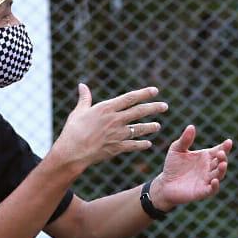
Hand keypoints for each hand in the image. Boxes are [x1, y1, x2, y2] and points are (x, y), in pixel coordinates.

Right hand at [50, 84, 166, 173]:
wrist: (72, 152)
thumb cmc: (73, 130)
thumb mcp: (79, 111)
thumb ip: (84, 98)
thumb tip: (82, 85)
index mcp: (107, 108)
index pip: (130, 98)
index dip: (144, 93)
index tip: (155, 91)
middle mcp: (115, 119)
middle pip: (139, 111)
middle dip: (154, 108)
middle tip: (165, 106)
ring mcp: (118, 134)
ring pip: (139, 129)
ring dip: (150, 127)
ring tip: (158, 126)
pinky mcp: (117, 147)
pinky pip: (133, 145)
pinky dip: (141, 144)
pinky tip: (148, 144)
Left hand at [149, 125, 232, 209]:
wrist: (164, 184)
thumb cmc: (172, 166)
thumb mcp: (176, 149)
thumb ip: (185, 139)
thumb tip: (191, 126)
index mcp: (206, 156)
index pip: (219, 150)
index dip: (225, 147)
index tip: (229, 142)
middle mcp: (209, 168)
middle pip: (221, 162)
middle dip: (223, 157)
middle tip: (222, 152)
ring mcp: (207, 180)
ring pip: (219, 175)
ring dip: (222, 170)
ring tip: (222, 164)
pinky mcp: (202, 192)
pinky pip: (212, 190)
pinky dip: (215, 186)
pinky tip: (215, 181)